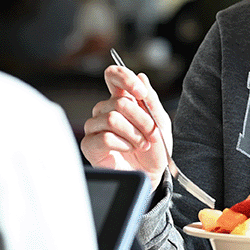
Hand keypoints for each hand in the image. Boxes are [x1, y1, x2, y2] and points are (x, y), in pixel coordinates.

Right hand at [80, 65, 170, 190]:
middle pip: (119, 102)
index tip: (141, 92)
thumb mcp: (160, 121)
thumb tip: (141, 76)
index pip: (113, 75)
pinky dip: (123, 144)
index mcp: (121, 99)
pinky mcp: (90, 145)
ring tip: (141, 144)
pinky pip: (105, 137)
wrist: (151, 174)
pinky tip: (129, 149)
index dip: (125, 78)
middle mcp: (105, 110)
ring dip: (134, 134)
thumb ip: (151, 100)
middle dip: (142, 120)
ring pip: (112, 119)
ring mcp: (95, 127)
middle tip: (152, 134)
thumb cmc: (154, 148)